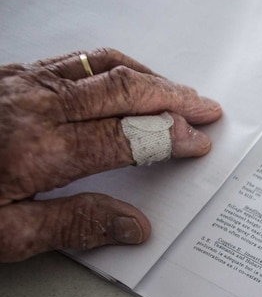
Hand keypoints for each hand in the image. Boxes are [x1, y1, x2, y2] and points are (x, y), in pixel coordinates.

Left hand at [0, 48, 222, 261]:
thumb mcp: (3, 237)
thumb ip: (73, 226)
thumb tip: (134, 226)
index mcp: (40, 151)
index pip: (127, 138)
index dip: (169, 138)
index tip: (198, 143)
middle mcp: (34, 107)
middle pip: (122, 90)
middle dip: (173, 98)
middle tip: (205, 108)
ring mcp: (19, 83)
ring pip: (100, 66)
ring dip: (147, 76)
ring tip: (176, 89)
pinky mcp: (6, 75)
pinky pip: (71, 59)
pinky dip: (110, 66)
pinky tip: (121, 76)